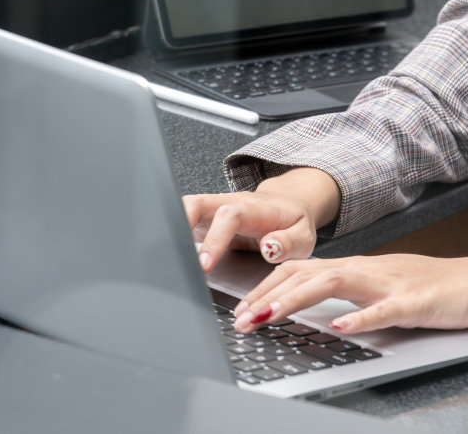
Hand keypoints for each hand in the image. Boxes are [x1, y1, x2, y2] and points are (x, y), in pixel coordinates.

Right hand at [183, 166, 341, 271]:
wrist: (289, 205)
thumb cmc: (293, 222)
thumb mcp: (304, 236)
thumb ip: (290, 242)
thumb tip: (270, 248)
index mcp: (255, 208)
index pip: (230, 215)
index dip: (214, 238)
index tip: (204, 264)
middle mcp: (231, 203)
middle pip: (197, 203)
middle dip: (180, 224)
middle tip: (172, 257)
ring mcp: (215, 209)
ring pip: (186, 208)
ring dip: (171, 227)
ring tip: (164, 258)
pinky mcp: (206, 218)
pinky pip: (184, 219)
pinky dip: (173, 233)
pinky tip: (168, 254)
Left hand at [228, 252, 467, 334]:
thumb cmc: (436, 290)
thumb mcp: (384, 291)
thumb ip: (350, 296)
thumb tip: (311, 307)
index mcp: (360, 269)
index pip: (303, 270)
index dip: (268, 287)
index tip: (242, 309)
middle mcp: (371, 270)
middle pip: (309, 273)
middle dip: (269, 294)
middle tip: (241, 319)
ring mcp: (393, 283)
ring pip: (336, 283)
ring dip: (297, 300)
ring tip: (269, 317)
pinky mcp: (417, 301)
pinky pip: (385, 309)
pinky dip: (360, 318)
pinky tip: (339, 328)